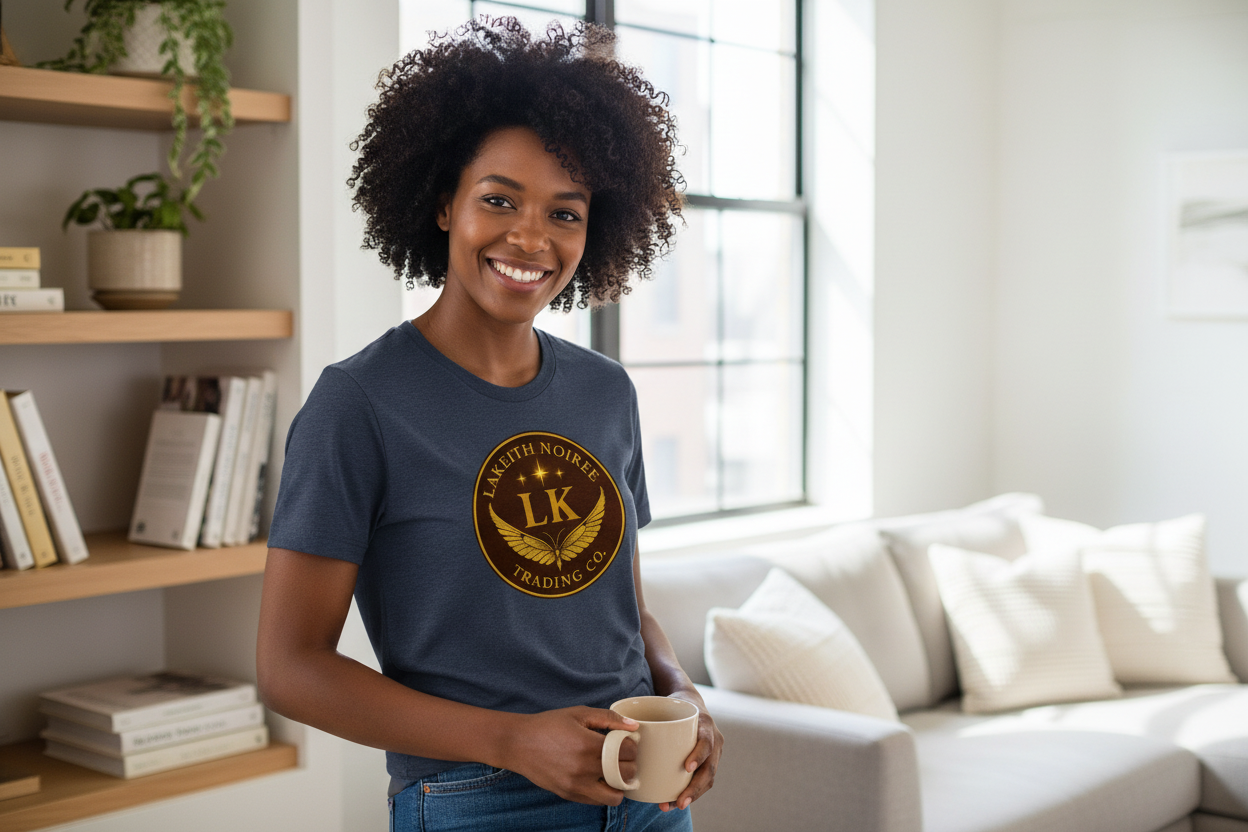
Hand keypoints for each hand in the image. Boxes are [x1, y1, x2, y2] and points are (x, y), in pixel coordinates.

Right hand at [504, 706, 639, 805]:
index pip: (628, 753)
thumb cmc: (548, 725)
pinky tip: (598, 778)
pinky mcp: (569, 795)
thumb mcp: (578, 714)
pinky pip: (596, 802)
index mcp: (588, 745)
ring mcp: (576, 785)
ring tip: (614, 772)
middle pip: (625, 775)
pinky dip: (603, 792)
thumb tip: (633, 726)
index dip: (632, 747)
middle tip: (623, 757)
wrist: (518, 743)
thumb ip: (608, 718)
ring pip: (614, 797)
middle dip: (629, 765)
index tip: (627, 742)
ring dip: (619, 785)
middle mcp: (583, 769)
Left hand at [660, 699, 722, 812]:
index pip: (706, 741)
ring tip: (674, 806)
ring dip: (692, 795)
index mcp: (705, 725)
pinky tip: (674, 802)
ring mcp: (713, 753)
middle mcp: (714, 740)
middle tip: (680, 802)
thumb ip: (652, 715)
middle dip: (695, 788)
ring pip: (707, 779)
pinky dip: (689, 792)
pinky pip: (702, 781)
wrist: (689, 702)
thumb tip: (621, 727)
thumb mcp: (668, 702)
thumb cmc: (674, 705)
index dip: (698, 755)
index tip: (686, 767)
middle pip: (709, 768)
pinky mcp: (707, 762)